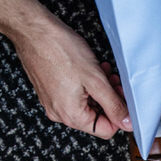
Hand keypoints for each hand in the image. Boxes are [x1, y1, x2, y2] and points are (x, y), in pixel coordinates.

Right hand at [10, 18, 130, 137]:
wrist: (33, 31)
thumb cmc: (60, 50)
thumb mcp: (96, 80)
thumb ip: (114, 105)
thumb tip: (127, 123)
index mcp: (71, 116)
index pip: (105, 130)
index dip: (119, 114)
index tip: (122, 96)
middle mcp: (60, 113)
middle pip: (96, 117)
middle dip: (109, 99)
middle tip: (114, 81)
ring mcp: (53, 102)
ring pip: (86, 104)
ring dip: (99, 90)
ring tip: (103, 72)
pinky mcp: (50, 91)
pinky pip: (74, 95)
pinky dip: (86, 85)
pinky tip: (90, 70)